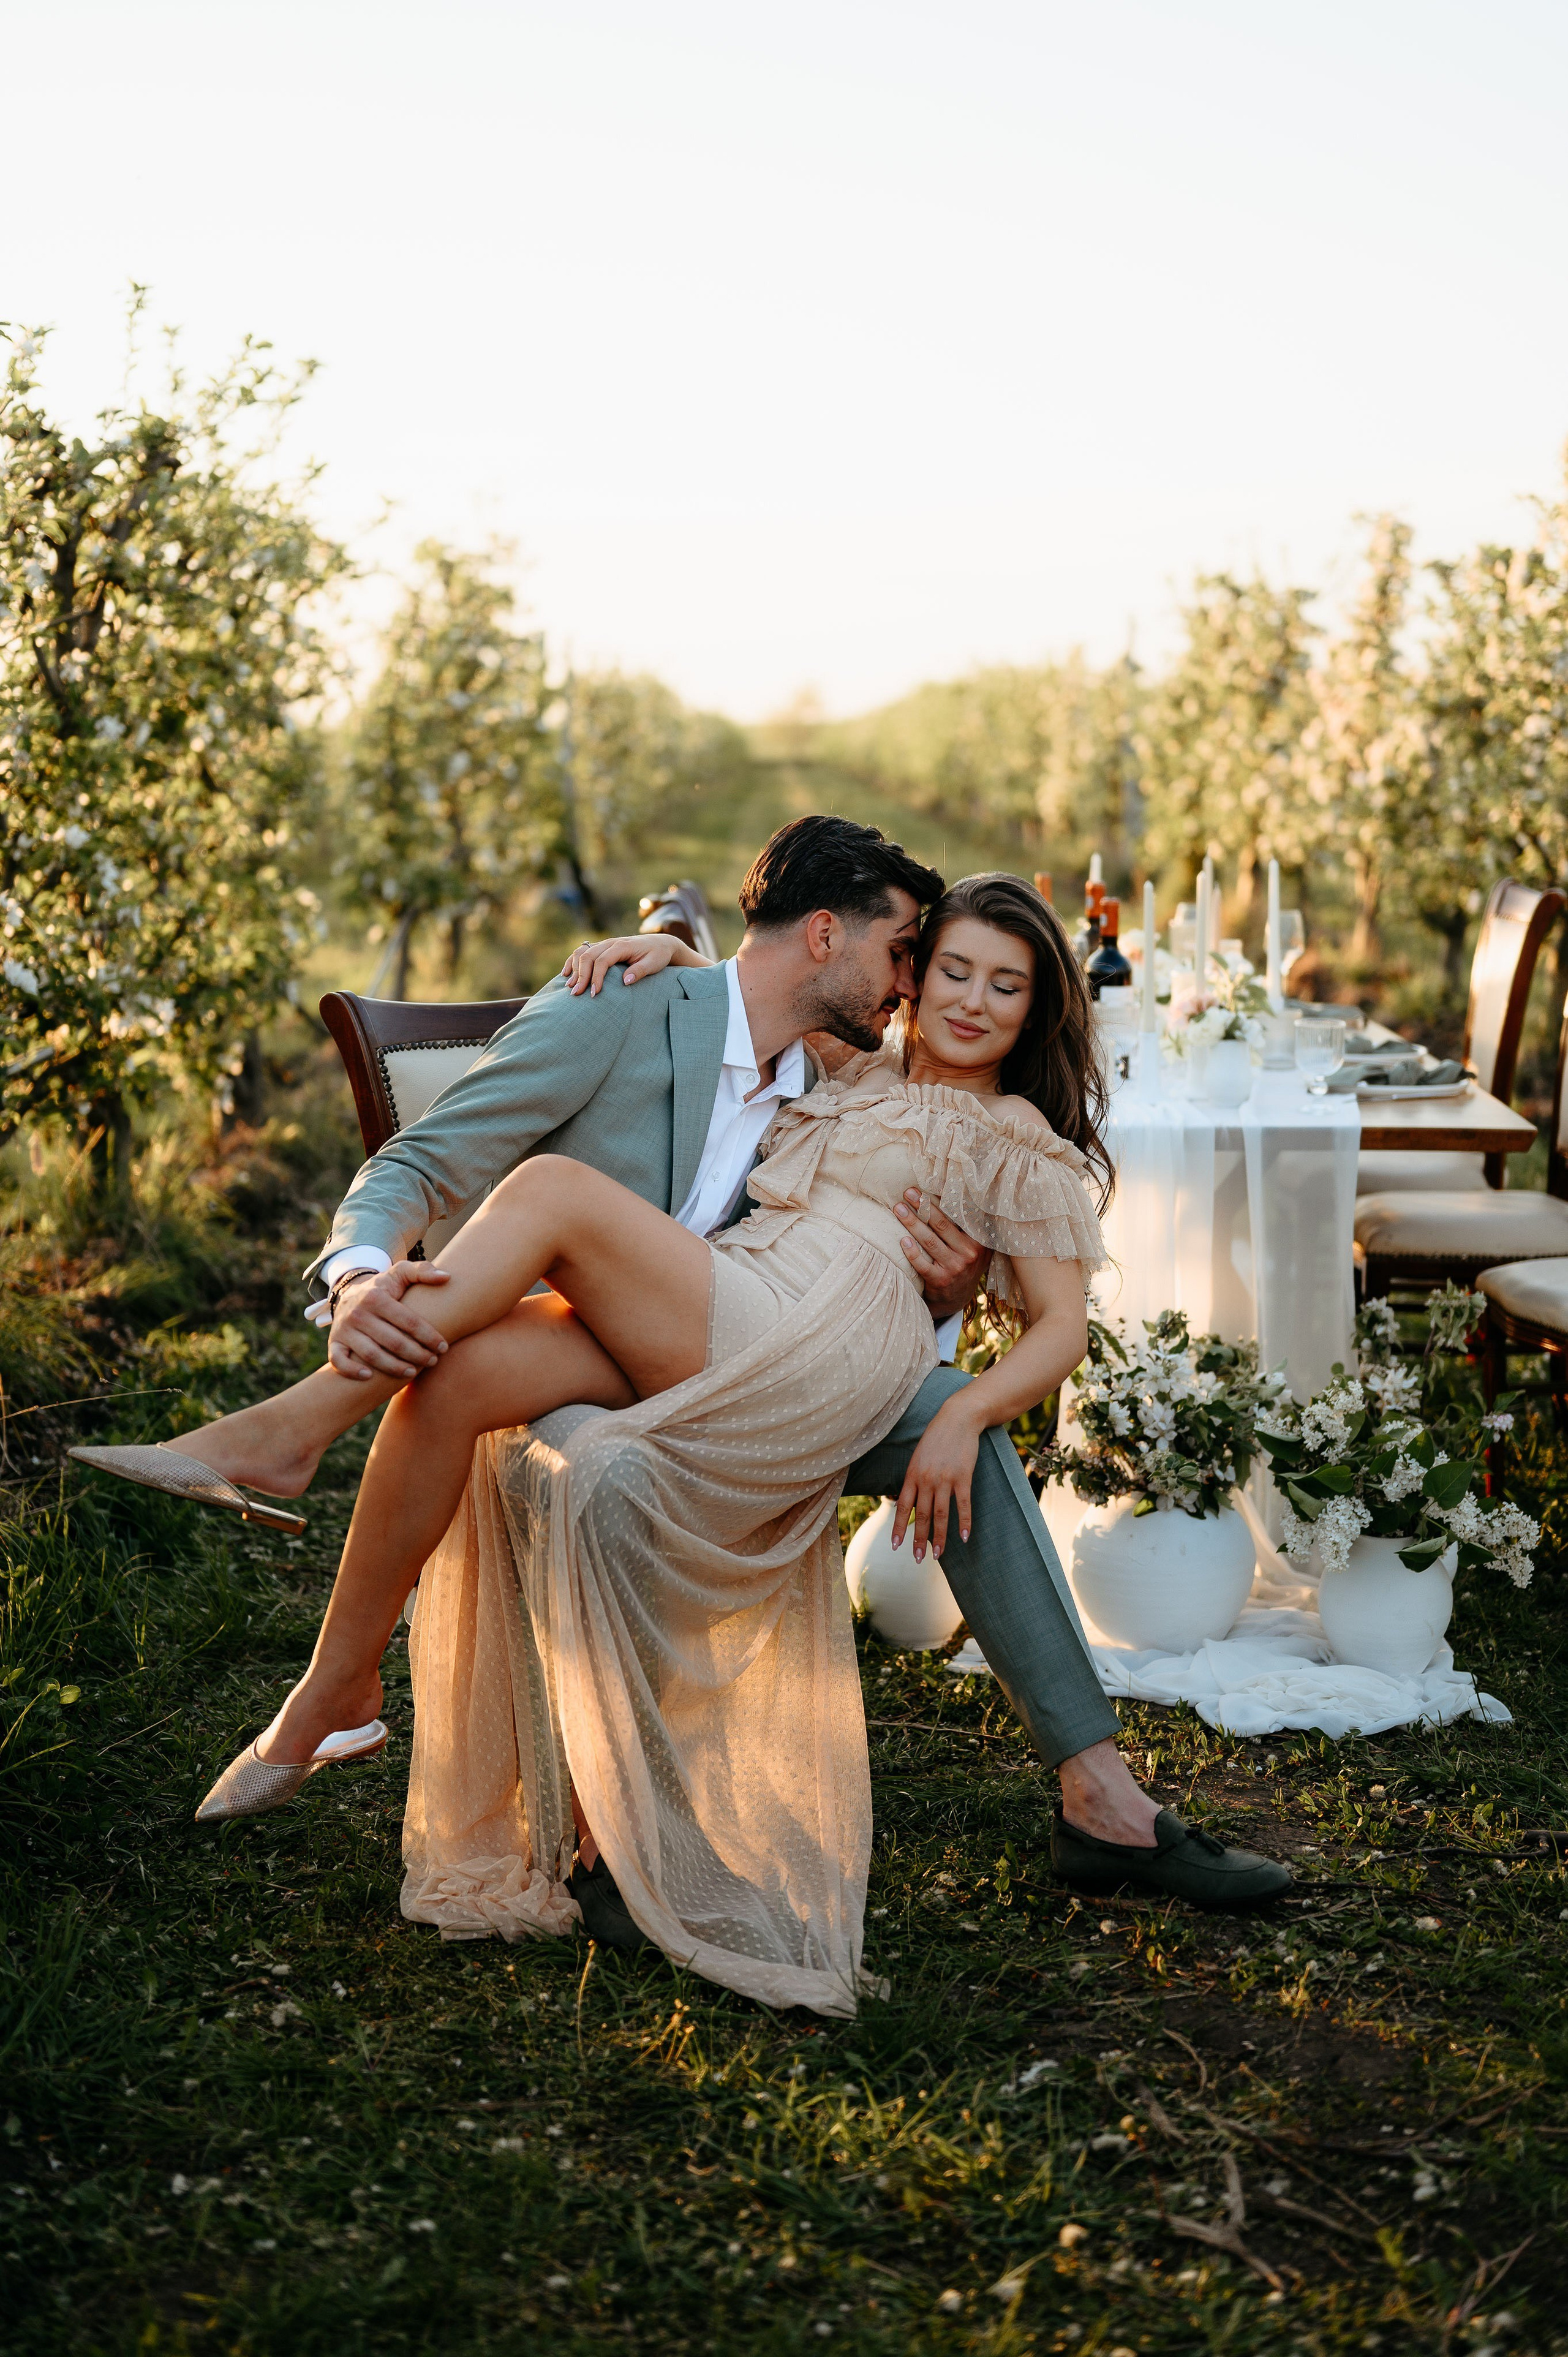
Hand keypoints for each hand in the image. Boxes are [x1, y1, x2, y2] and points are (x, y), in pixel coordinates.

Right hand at [328, 1263, 452, 1381]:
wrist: (350, 1293)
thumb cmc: (384, 1288)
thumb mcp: (401, 1273)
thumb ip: (423, 1271)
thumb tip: (446, 1277)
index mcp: (376, 1297)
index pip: (409, 1321)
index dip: (429, 1336)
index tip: (443, 1347)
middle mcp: (358, 1313)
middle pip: (393, 1341)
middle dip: (417, 1355)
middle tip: (432, 1361)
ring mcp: (344, 1329)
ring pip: (371, 1355)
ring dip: (394, 1367)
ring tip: (412, 1372)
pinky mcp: (334, 1342)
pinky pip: (337, 1361)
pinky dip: (351, 1371)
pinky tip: (369, 1377)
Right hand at [562, 933, 681, 994]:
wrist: (659, 943)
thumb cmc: (658, 955)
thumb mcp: (654, 963)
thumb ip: (640, 971)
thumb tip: (625, 981)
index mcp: (622, 946)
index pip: (603, 961)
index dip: (596, 977)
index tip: (593, 993)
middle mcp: (610, 943)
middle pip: (588, 956)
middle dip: (580, 975)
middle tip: (576, 994)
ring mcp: (604, 944)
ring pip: (582, 952)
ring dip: (573, 969)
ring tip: (569, 987)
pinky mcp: (601, 948)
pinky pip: (582, 952)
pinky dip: (572, 962)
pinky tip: (565, 975)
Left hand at [891, 1396, 982, 1561]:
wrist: (958, 1418)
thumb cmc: (936, 1438)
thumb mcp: (917, 1457)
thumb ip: (911, 1479)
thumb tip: (900, 1500)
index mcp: (912, 1475)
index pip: (902, 1507)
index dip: (898, 1527)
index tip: (895, 1546)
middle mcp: (926, 1479)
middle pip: (921, 1515)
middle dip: (918, 1539)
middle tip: (918, 1559)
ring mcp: (945, 1479)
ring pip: (940, 1514)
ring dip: (939, 1537)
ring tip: (937, 1555)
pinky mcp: (963, 1476)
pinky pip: (963, 1504)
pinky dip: (964, 1522)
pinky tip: (965, 1537)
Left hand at [892, 1190, 986, 1321]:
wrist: (956, 1297)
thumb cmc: (962, 1262)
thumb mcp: (973, 1245)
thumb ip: (966, 1225)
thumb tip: (947, 1190)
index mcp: (979, 1240)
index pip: (959, 1216)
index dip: (941, 1200)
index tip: (925, 1187)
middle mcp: (970, 1253)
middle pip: (942, 1225)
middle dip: (922, 1206)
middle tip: (907, 1192)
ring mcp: (955, 1268)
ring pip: (930, 1241)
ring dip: (912, 1223)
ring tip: (898, 1209)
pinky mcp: (940, 1281)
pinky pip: (922, 1264)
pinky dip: (912, 1252)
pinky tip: (902, 1240)